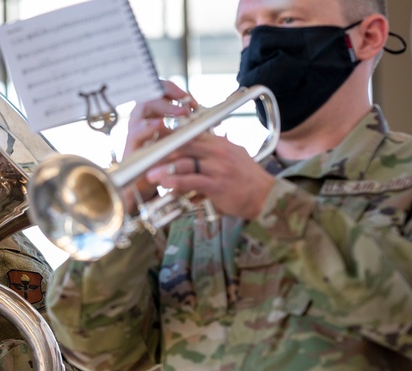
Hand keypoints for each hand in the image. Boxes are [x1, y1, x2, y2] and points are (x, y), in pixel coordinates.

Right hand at [121, 80, 199, 208]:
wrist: (145, 188)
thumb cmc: (162, 164)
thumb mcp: (178, 143)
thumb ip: (189, 129)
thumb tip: (211, 118)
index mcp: (153, 116)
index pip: (160, 92)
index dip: (175, 91)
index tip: (192, 100)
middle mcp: (142, 120)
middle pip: (151, 94)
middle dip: (168, 93)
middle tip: (186, 101)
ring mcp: (135, 132)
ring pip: (141, 108)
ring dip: (162, 107)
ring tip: (180, 112)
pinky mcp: (130, 147)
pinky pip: (136, 132)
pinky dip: (148, 127)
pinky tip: (160, 125)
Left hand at [142, 131, 276, 220]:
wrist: (267, 195)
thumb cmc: (246, 179)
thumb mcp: (232, 157)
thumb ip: (212, 151)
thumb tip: (195, 149)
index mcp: (219, 143)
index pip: (191, 135)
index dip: (170, 137)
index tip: (153, 141)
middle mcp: (218, 152)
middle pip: (184, 146)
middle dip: (162, 153)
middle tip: (144, 159)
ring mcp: (218, 168)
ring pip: (186, 163)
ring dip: (165, 169)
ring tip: (150, 175)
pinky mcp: (218, 184)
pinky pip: (193, 181)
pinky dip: (177, 183)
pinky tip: (166, 185)